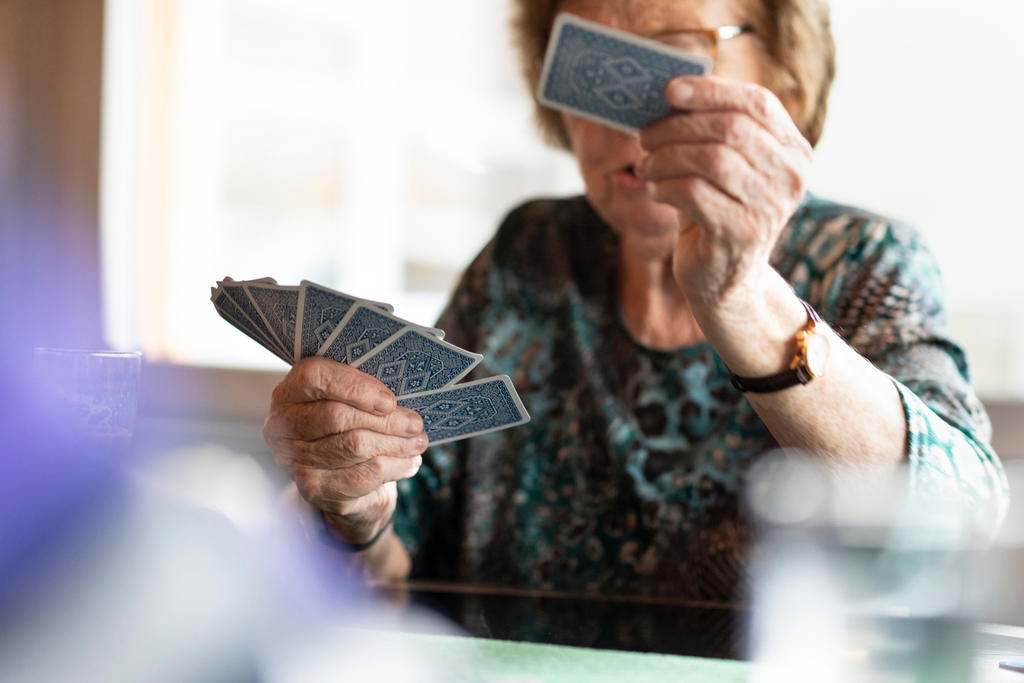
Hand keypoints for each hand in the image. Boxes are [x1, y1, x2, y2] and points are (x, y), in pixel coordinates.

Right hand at [263, 357, 426, 544]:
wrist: (340, 478)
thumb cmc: (350, 425)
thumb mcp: (353, 399)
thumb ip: (365, 389)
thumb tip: (404, 393)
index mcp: (291, 391)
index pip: (315, 378)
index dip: (355, 387)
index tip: (389, 400)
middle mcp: (283, 425)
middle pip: (337, 416)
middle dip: (385, 421)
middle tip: (416, 424)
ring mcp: (294, 459)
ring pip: (354, 447)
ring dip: (395, 445)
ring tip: (418, 442)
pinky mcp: (313, 489)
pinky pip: (362, 475)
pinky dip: (394, 467)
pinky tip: (409, 462)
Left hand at [635, 76, 811, 311]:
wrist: (724, 280)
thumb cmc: (716, 212)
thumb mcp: (720, 167)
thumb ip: (709, 131)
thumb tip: (668, 92)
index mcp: (793, 150)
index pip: (758, 103)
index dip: (711, 91)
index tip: (669, 90)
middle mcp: (791, 176)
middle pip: (731, 128)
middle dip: (677, 127)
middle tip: (645, 137)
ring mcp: (770, 206)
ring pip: (710, 158)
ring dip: (666, 158)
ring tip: (646, 167)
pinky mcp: (742, 232)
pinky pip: (693, 192)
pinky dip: (665, 187)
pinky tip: (656, 192)